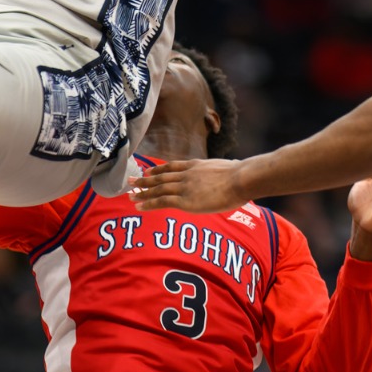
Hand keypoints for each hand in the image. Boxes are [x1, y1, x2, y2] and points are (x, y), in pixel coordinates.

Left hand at [131, 158, 245, 213]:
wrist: (240, 179)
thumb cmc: (241, 175)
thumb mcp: (227, 167)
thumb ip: (222, 171)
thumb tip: (232, 171)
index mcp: (195, 165)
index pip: (171, 167)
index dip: (158, 169)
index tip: (148, 171)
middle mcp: (186, 174)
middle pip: (160, 177)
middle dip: (144, 180)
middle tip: (130, 181)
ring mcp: (184, 187)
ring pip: (158, 189)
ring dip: (142, 192)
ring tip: (130, 196)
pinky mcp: (185, 201)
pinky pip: (162, 202)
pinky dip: (148, 203)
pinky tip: (139, 206)